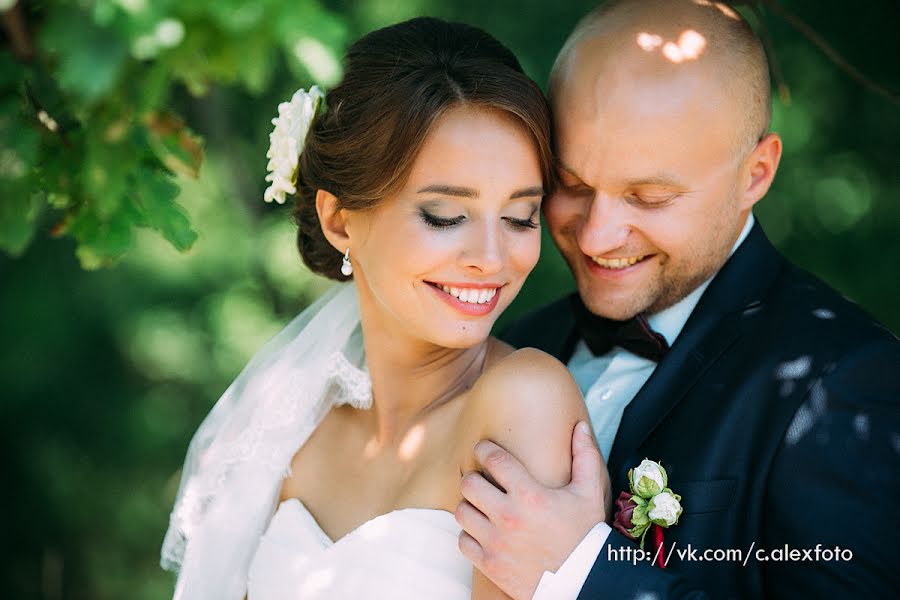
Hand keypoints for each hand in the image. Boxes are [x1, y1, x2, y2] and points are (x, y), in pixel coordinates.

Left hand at [455, 421, 609, 599]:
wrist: (584, 584)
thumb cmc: (586, 536)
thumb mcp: (590, 494)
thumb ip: (584, 456)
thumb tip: (580, 425)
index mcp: (530, 495)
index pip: (493, 460)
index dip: (484, 449)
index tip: (484, 448)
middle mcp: (508, 517)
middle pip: (468, 484)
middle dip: (473, 477)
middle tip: (482, 479)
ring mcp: (496, 542)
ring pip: (462, 511)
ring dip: (470, 505)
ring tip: (482, 504)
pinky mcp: (490, 564)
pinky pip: (463, 541)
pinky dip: (469, 534)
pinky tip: (483, 530)